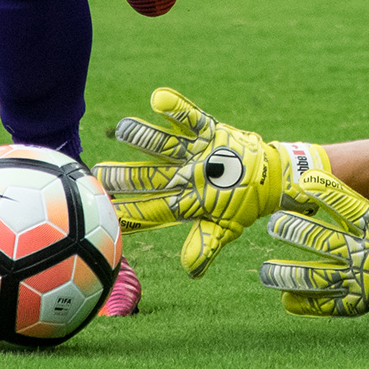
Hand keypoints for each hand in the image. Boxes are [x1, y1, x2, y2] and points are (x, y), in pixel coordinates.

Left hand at [94, 86, 316, 276]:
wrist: (268, 178)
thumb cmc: (242, 206)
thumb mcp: (227, 228)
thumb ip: (208, 245)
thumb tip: (191, 270)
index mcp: (182, 201)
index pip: (150, 208)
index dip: (129, 212)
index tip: (104, 214)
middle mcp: (181, 174)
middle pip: (148, 176)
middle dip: (125, 175)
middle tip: (100, 172)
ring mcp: (192, 152)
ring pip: (162, 145)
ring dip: (144, 136)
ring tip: (122, 128)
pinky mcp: (208, 131)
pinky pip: (191, 118)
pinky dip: (177, 109)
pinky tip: (158, 98)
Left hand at [259, 162, 368, 320]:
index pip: (347, 206)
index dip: (325, 192)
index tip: (302, 181)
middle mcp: (366, 253)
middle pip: (325, 241)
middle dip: (298, 231)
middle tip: (273, 223)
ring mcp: (361, 281)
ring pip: (320, 278)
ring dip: (291, 274)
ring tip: (267, 271)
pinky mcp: (360, 304)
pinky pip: (329, 306)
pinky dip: (306, 304)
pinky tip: (285, 298)